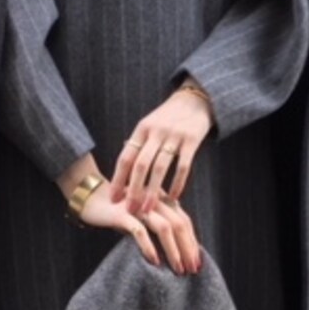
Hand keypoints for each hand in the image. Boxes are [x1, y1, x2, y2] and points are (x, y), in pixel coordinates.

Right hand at [77, 179, 202, 274]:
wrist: (91, 199)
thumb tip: (180, 251)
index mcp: (162, 200)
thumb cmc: (120, 212)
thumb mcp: (144, 218)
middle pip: (179, 224)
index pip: (185, 221)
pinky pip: (140, 231)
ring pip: (165, 228)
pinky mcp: (123, 213)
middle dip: (188, 249)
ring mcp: (139, 206)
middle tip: (192, 270)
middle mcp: (154, 200)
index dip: (193, 242)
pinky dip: (149, 247)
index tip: (197, 262)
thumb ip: (160, 226)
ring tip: (178, 268)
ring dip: (173, 250)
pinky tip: (155, 261)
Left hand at [109, 87, 213, 215]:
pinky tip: (173, 197)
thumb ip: (138, 144)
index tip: (113, 198)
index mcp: (142, 129)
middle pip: (140, 165)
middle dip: (133, 190)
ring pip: (160, 168)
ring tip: (148, 209)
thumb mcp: (149, 124)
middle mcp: (156, 132)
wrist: (195, 99)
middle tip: (130, 210)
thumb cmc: (169, 117)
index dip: (118, 179)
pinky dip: (177, 183)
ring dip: (152, 191)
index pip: (126, 157)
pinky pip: (183, 166)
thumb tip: (123, 168)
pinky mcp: (192, 140)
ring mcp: (174, 136)